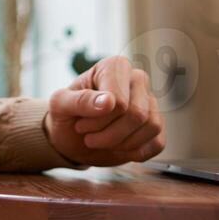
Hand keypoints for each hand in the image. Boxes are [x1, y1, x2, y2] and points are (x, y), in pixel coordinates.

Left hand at [43, 55, 165, 166]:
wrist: (72, 137)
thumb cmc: (66, 114)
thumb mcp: (60, 105)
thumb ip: (80, 100)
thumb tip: (109, 101)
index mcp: (114, 67)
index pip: (119, 99)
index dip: (99, 119)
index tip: (80, 123)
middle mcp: (137, 79)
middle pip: (137, 114)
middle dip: (110, 135)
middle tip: (88, 137)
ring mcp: (150, 102)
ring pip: (152, 126)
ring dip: (121, 144)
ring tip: (101, 141)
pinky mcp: (156, 125)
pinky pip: (158, 142)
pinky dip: (135, 152)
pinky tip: (118, 149)